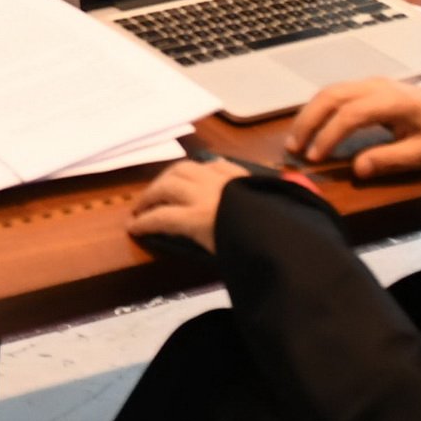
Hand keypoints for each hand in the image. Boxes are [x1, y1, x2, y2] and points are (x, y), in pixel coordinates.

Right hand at [124, 158, 251, 246]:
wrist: (288, 234)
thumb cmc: (253, 250)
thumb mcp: (223, 256)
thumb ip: (202, 245)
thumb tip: (188, 244)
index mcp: (198, 218)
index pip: (160, 218)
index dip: (143, 223)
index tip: (132, 228)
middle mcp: (204, 194)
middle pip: (166, 186)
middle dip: (149, 196)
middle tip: (140, 207)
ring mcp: (222, 180)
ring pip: (184, 169)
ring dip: (168, 177)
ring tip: (161, 187)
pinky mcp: (239, 174)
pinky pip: (212, 164)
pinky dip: (198, 168)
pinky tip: (196, 173)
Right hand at [282, 77, 420, 179]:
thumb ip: (390, 160)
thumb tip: (357, 169)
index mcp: (392, 101)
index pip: (350, 114)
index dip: (329, 135)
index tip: (316, 158)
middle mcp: (376, 86)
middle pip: (331, 95)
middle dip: (308, 121)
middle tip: (294, 149)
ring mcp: (371, 83)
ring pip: (329, 91)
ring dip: (308, 114)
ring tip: (296, 141)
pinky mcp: (367, 87)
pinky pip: (335, 93)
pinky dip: (318, 110)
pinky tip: (311, 129)